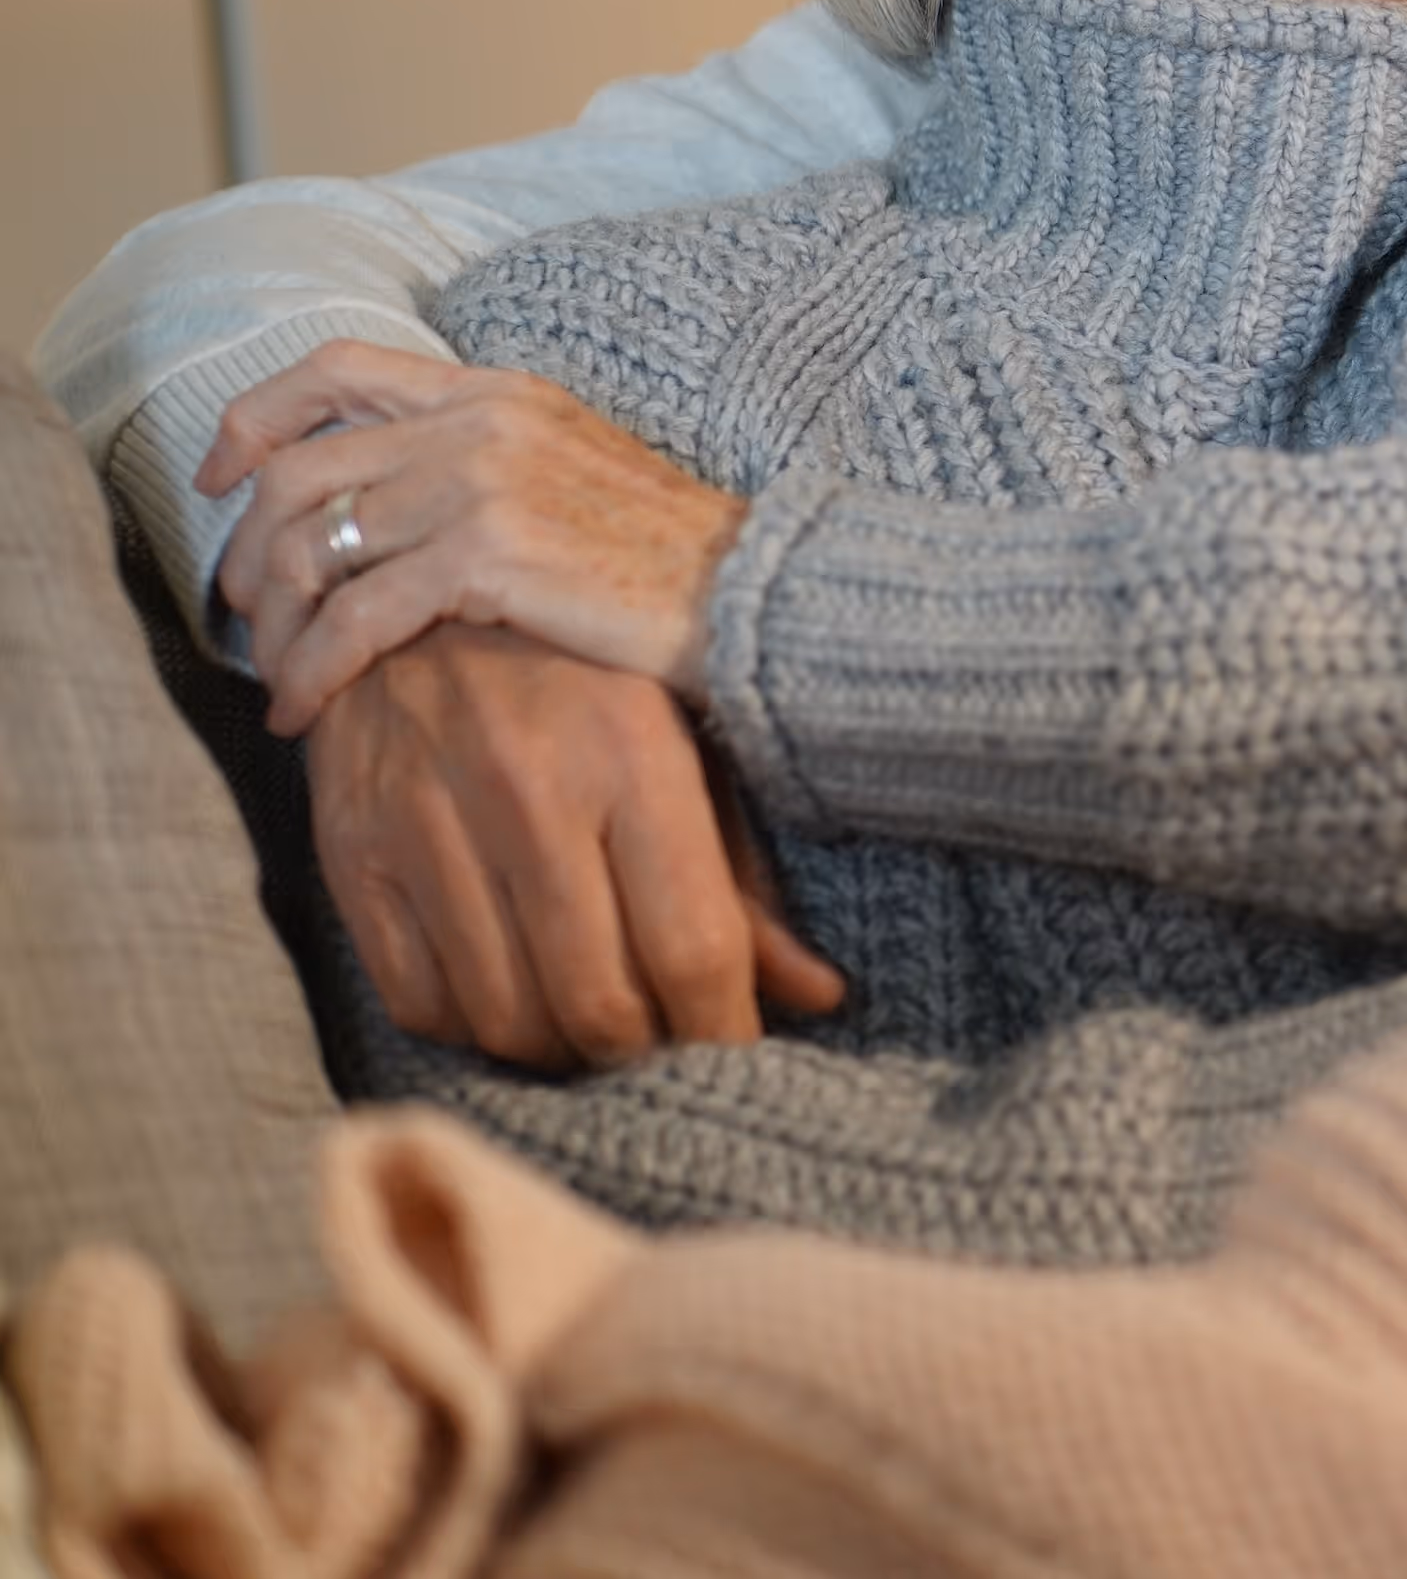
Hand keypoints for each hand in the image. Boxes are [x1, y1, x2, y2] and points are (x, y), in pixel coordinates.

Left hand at [202, 341, 747, 734]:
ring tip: (280, 679)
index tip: (220, 479)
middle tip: (249, 618)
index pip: (338, 368)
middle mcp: (480, 423)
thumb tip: (391, 508)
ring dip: (274, 626)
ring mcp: (482, 484)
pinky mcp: (488, 557)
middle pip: (296, 470)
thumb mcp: (576, 475)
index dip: (255, 418)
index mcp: (500, 392)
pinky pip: (353, 618)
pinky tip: (306, 713)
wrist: (760, 597)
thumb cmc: (674, 562)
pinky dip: (310, 672)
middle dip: (248, 553)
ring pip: (311, 546)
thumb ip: (486, 466)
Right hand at [309, 623, 845, 1068]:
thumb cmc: (589, 673)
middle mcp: (525, 790)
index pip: (690, 948)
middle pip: (598, 1003)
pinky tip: (516, 1001)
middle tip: (668, 1043)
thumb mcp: (691, 745)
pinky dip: (477, 1030)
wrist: (422, 592)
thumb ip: (747, 879)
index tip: (739, 1051)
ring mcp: (426, 823)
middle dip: (647, 1052)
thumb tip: (817, 997)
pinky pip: (419, 1001)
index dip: (724, 1031)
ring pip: (507, 1018)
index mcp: (631, 754)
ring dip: (564, 1052)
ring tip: (599, 1029)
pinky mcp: (351, 851)